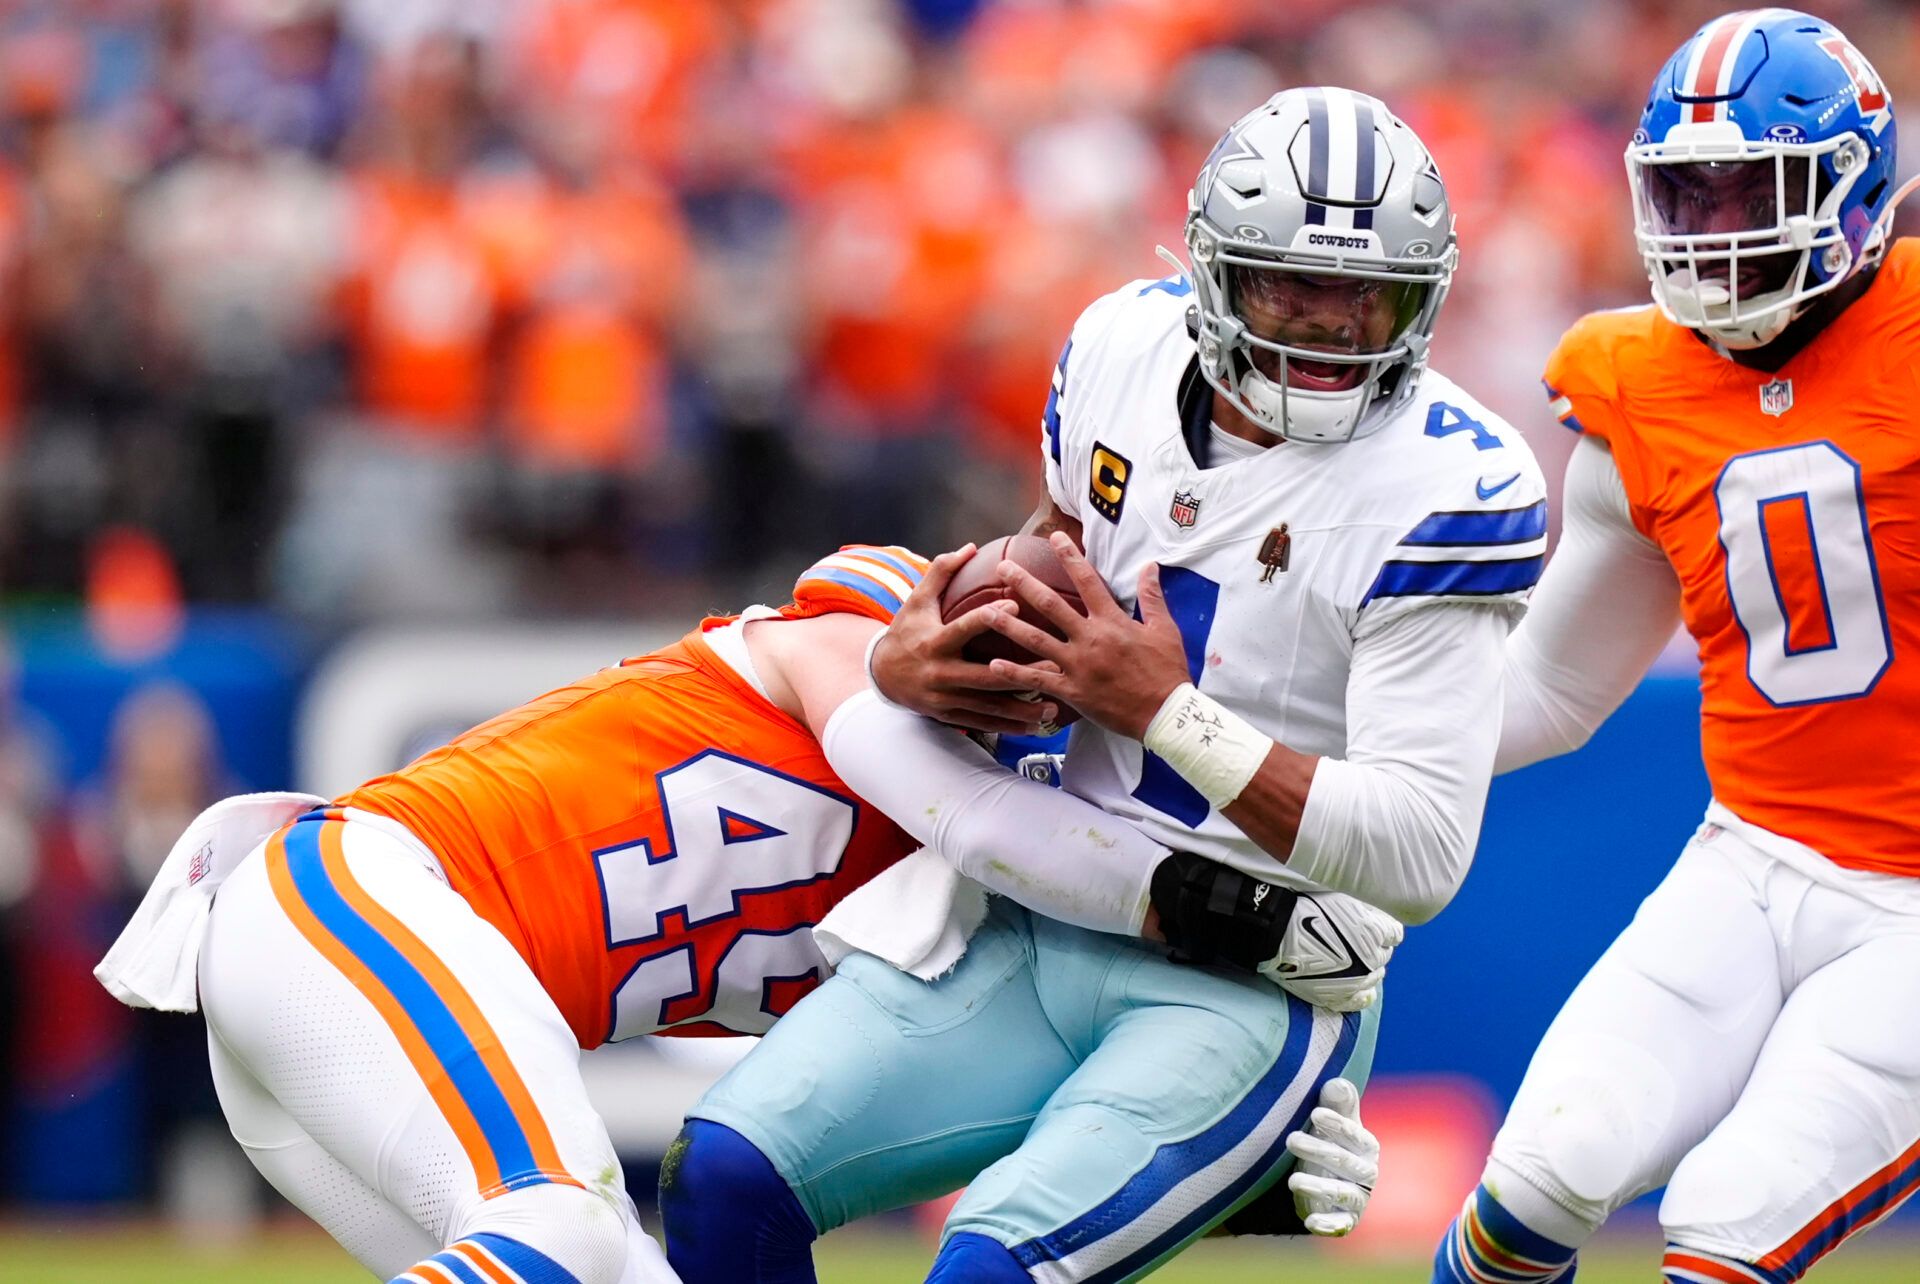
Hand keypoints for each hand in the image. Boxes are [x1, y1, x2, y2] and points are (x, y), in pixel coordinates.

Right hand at [869, 544, 1061, 735]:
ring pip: (989, 706)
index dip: (988, 618)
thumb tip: (970, 547)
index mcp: (935, 641)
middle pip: (986, 676)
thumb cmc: (906, 632)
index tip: (1017, 606)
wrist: (881, 676)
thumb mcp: (917, 601)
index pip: (964, 628)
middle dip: (1022, 673)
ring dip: (1022, 709)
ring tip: (1053, 709)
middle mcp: (940, 673)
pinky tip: (1032, 726)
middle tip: (1055, 666)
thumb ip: (941, 572)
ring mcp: (945, 698)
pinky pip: (982, 723)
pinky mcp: (948, 716)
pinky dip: (1008, 726)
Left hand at [985, 533, 1189, 740]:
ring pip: (1036, 640)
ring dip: (1008, 625)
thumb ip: (1152, 597)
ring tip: (985, 612)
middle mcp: (1090, 638)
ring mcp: (1078, 665)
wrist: (1165, 713)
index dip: (1070, 557)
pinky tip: (993, 665)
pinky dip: (1015, 673)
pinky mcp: (1072, 691)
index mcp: (1112, 621)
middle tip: (1003, 568)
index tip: (1054, 539)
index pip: (1088, 580)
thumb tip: (1150, 566)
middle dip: (1024, 584)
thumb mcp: (1165, 630)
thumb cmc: (1167, 672)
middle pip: (1050, 605)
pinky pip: (1038, 680)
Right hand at [1260, 890, 1401, 1012]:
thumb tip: (1378, 917)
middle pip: (1385, 956)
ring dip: (1369, 969)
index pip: (1394, 934)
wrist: (1277, 932)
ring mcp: (1356, 982)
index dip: (1383, 927)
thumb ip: (1366, 911)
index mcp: (1374, 933)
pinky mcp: (1338, 996)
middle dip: (1376, 947)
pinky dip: (1362, 996)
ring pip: (1375, 978)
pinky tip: (1363, 991)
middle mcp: (1371, 960)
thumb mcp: (1343, 899)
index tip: (1372, 924)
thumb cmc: (1307, 909)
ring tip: (1355, 962)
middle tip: (1357, 940)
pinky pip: (1358, 1001)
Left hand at [1285, 1079, 1377, 1236]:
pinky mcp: (1346, 1219)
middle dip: (1318, 1151)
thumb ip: (1337, 1102)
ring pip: (1342, 1193)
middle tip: (1290, 1139)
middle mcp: (1367, 1172)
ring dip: (1319, 1187)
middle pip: (1345, 1162)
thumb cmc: (1329, 1140)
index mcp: (1366, 1145)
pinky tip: (1311, 1222)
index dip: (1337, 1124)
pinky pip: (1340, 1224)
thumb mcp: (1330, 1121)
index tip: (1316, 1113)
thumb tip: (1337, 1083)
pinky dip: (1327, 1224)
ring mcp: (1358, 1197)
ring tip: (1292, 1180)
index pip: (1355, 1134)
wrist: (1327, 1177)